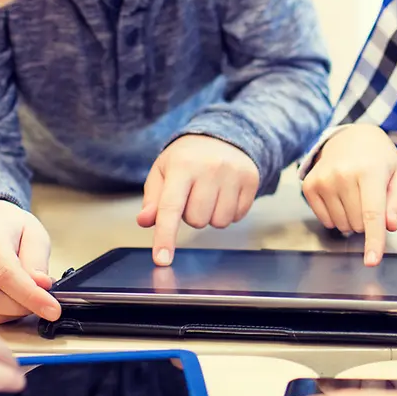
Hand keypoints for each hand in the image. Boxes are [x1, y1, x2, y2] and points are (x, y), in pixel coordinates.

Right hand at [0, 200, 58, 322]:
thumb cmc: (12, 229)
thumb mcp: (34, 234)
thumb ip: (37, 260)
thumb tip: (42, 286)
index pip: (6, 275)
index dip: (31, 296)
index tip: (53, 309)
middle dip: (24, 307)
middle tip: (45, 301)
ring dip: (16, 312)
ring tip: (30, 296)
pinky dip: (4, 314)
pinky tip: (15, 300)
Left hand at [138, 135, 258, 264]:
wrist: (222, 135)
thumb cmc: (187, 158)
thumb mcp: (163, 172)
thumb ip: (152, 199)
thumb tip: (145, 221)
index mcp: (182, 165)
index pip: (170, 208)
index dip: (165, 237)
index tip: (162, 260)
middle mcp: (210, 168)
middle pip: (196, 220)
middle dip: (191, 215)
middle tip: (192, 195)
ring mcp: (233, 174)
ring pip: (218, 222)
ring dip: (211, 216)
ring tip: (209, 195)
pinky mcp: (251, 180)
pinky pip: (237, 217)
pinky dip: (228, 212)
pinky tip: (224, 194)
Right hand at [301, 124, 396, 264]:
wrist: (349, 137)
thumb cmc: (377, 158)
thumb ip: (396, 202)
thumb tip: (389, 226)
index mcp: (370, 170)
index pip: (372, 213)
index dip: (373, 240)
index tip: (371, 261)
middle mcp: (343, 175)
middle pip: (358, 224)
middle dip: (367, 221)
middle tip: (369, 198)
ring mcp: (323, 180)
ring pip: (342, 225)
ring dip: (352, 219)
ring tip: (355, 195)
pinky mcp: (309, 185)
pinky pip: (325, 221)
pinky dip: (336, 216)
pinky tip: (341, 197)